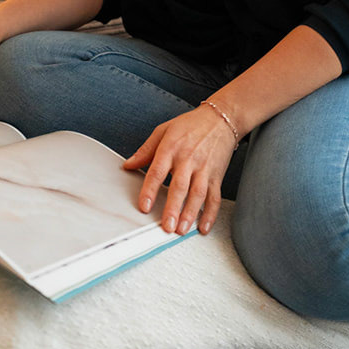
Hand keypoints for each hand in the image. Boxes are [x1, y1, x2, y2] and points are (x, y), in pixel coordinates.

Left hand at [121, 105, 236, 236]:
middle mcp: (188, 160)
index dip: (150, 190)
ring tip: (183, 230)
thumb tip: (128, 165)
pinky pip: (214, 196)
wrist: (221, 119)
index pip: (158, 171)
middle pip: (180, 187)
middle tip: (167, 226)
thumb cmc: (191, 125)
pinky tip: (204, 226)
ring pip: (198, 194)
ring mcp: (204, 169)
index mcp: (171, 148)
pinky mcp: (216, 175)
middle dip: (173, 208)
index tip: (144, 207)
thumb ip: (145, 150)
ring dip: (191, 214)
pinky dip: (210, 213)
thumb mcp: (164, 130)